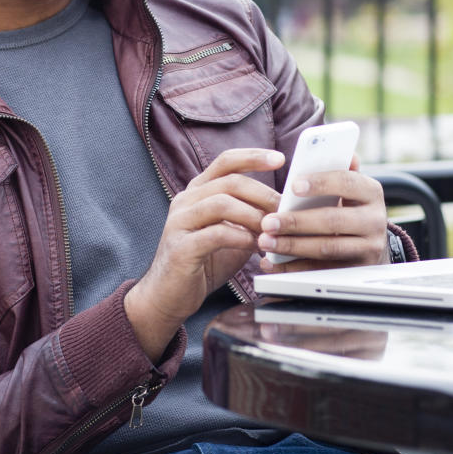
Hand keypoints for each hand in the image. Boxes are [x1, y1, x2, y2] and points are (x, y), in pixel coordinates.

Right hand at [125, 148, 283, 359]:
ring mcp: (180, 223)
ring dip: (253, 216)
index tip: (279, 159)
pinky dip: (240, 238)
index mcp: (198, 192)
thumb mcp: (232, 234)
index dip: (253, 157)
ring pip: (221, 203)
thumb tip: (283, 209)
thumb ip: (250, 218)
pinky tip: (254, 246)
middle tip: (284, 210)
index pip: (226, 162)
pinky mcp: (181, 248)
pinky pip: (215, 234)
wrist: (168, 297)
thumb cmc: (204, 264)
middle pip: (229, 181)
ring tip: (271, 231)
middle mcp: (186, 201)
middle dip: (263, 194)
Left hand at [257, 156, 389, 272]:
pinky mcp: (354, 271)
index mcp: (372, 192)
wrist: (370, 246)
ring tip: (265, 241)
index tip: (293, 185)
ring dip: (292, 246)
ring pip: (327, 248)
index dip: (321, 182)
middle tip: (267, 222)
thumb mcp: (350, 188)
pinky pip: (321, 271)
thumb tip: (339, 148)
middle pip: (333, 220)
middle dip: (296, 222)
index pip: (347, 182)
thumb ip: (340, 169)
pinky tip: (272, 262)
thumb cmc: (349, 208)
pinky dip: (294, 268)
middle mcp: (375, 221)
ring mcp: (367, 249)